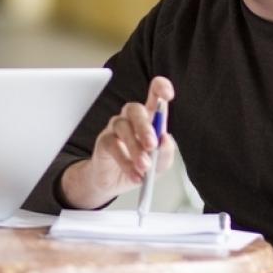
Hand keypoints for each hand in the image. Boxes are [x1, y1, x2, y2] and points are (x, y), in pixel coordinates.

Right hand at [59, 76, 175, 208]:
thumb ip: (166, 152)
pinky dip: (126, 163)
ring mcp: (116, 128)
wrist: (117, 184)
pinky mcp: (104, 141)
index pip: (155, 96)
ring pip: (123, 127)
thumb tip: (165, 140)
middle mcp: (132, 119)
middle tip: (152, 145)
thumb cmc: (141, 167)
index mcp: (150, 119)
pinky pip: (112, 145)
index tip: (167, 95)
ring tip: (144, 166)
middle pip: (135, 109)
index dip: (160, 88)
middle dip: (144, 126)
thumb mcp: (160, 163)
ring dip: (135, 148)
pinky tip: (135, 175)